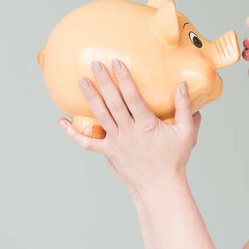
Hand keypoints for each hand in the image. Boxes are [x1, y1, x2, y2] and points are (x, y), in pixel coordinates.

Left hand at [57, 59, 201, 195]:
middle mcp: (129, 132)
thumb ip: (185, 108)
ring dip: (90, 98)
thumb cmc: (175, 158)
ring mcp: (116, 142)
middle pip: (113, 103)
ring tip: (81, 81)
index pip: (133, 97)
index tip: (117, 62)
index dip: (124, 79)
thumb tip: (182, 85)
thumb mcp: (186, 132)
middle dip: (104, 82)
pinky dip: (72, 133)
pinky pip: (87, 142)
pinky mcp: (108, 152)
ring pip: (100, 116)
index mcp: (147, 125)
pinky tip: (61, 122)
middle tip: (95, 64)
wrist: (160, 186)